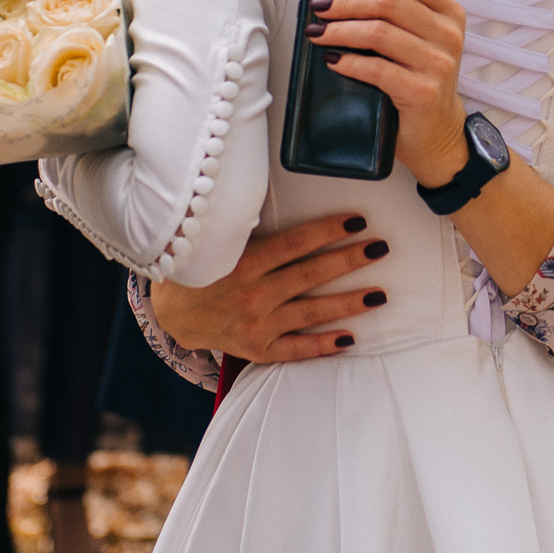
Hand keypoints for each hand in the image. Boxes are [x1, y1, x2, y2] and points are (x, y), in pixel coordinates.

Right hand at [149, 213, 388, 360]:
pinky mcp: (258, 350)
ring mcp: (256, 325)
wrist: (173, 314)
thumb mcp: (220, 243)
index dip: (327, 230)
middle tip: (380, 248)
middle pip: (310, 275)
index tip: (357, 220)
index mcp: (243, 262)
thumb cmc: (203, 268)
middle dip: (348, 261)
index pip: (294, 243)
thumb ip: (254, 232)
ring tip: (379, 295)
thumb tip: (291, 202)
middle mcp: (252, 294)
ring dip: (347, 304)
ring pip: (310, 314)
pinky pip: (296, 350)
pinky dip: (323, 345)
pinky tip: (350, 338)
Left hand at [306, 0, 468, 187]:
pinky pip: (377, 69)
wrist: (438, 132)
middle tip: (321, 8)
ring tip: (318, 33)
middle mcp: (448, 34)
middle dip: (346, 2)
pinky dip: (348, 62)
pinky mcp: (423, 92)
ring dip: (340, 30)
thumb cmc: (419, 80)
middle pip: (389, 1)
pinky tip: (333, 60)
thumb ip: (398, 13)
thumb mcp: (419, 39)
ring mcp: (439, 64)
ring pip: (379, 32)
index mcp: (449, 13)